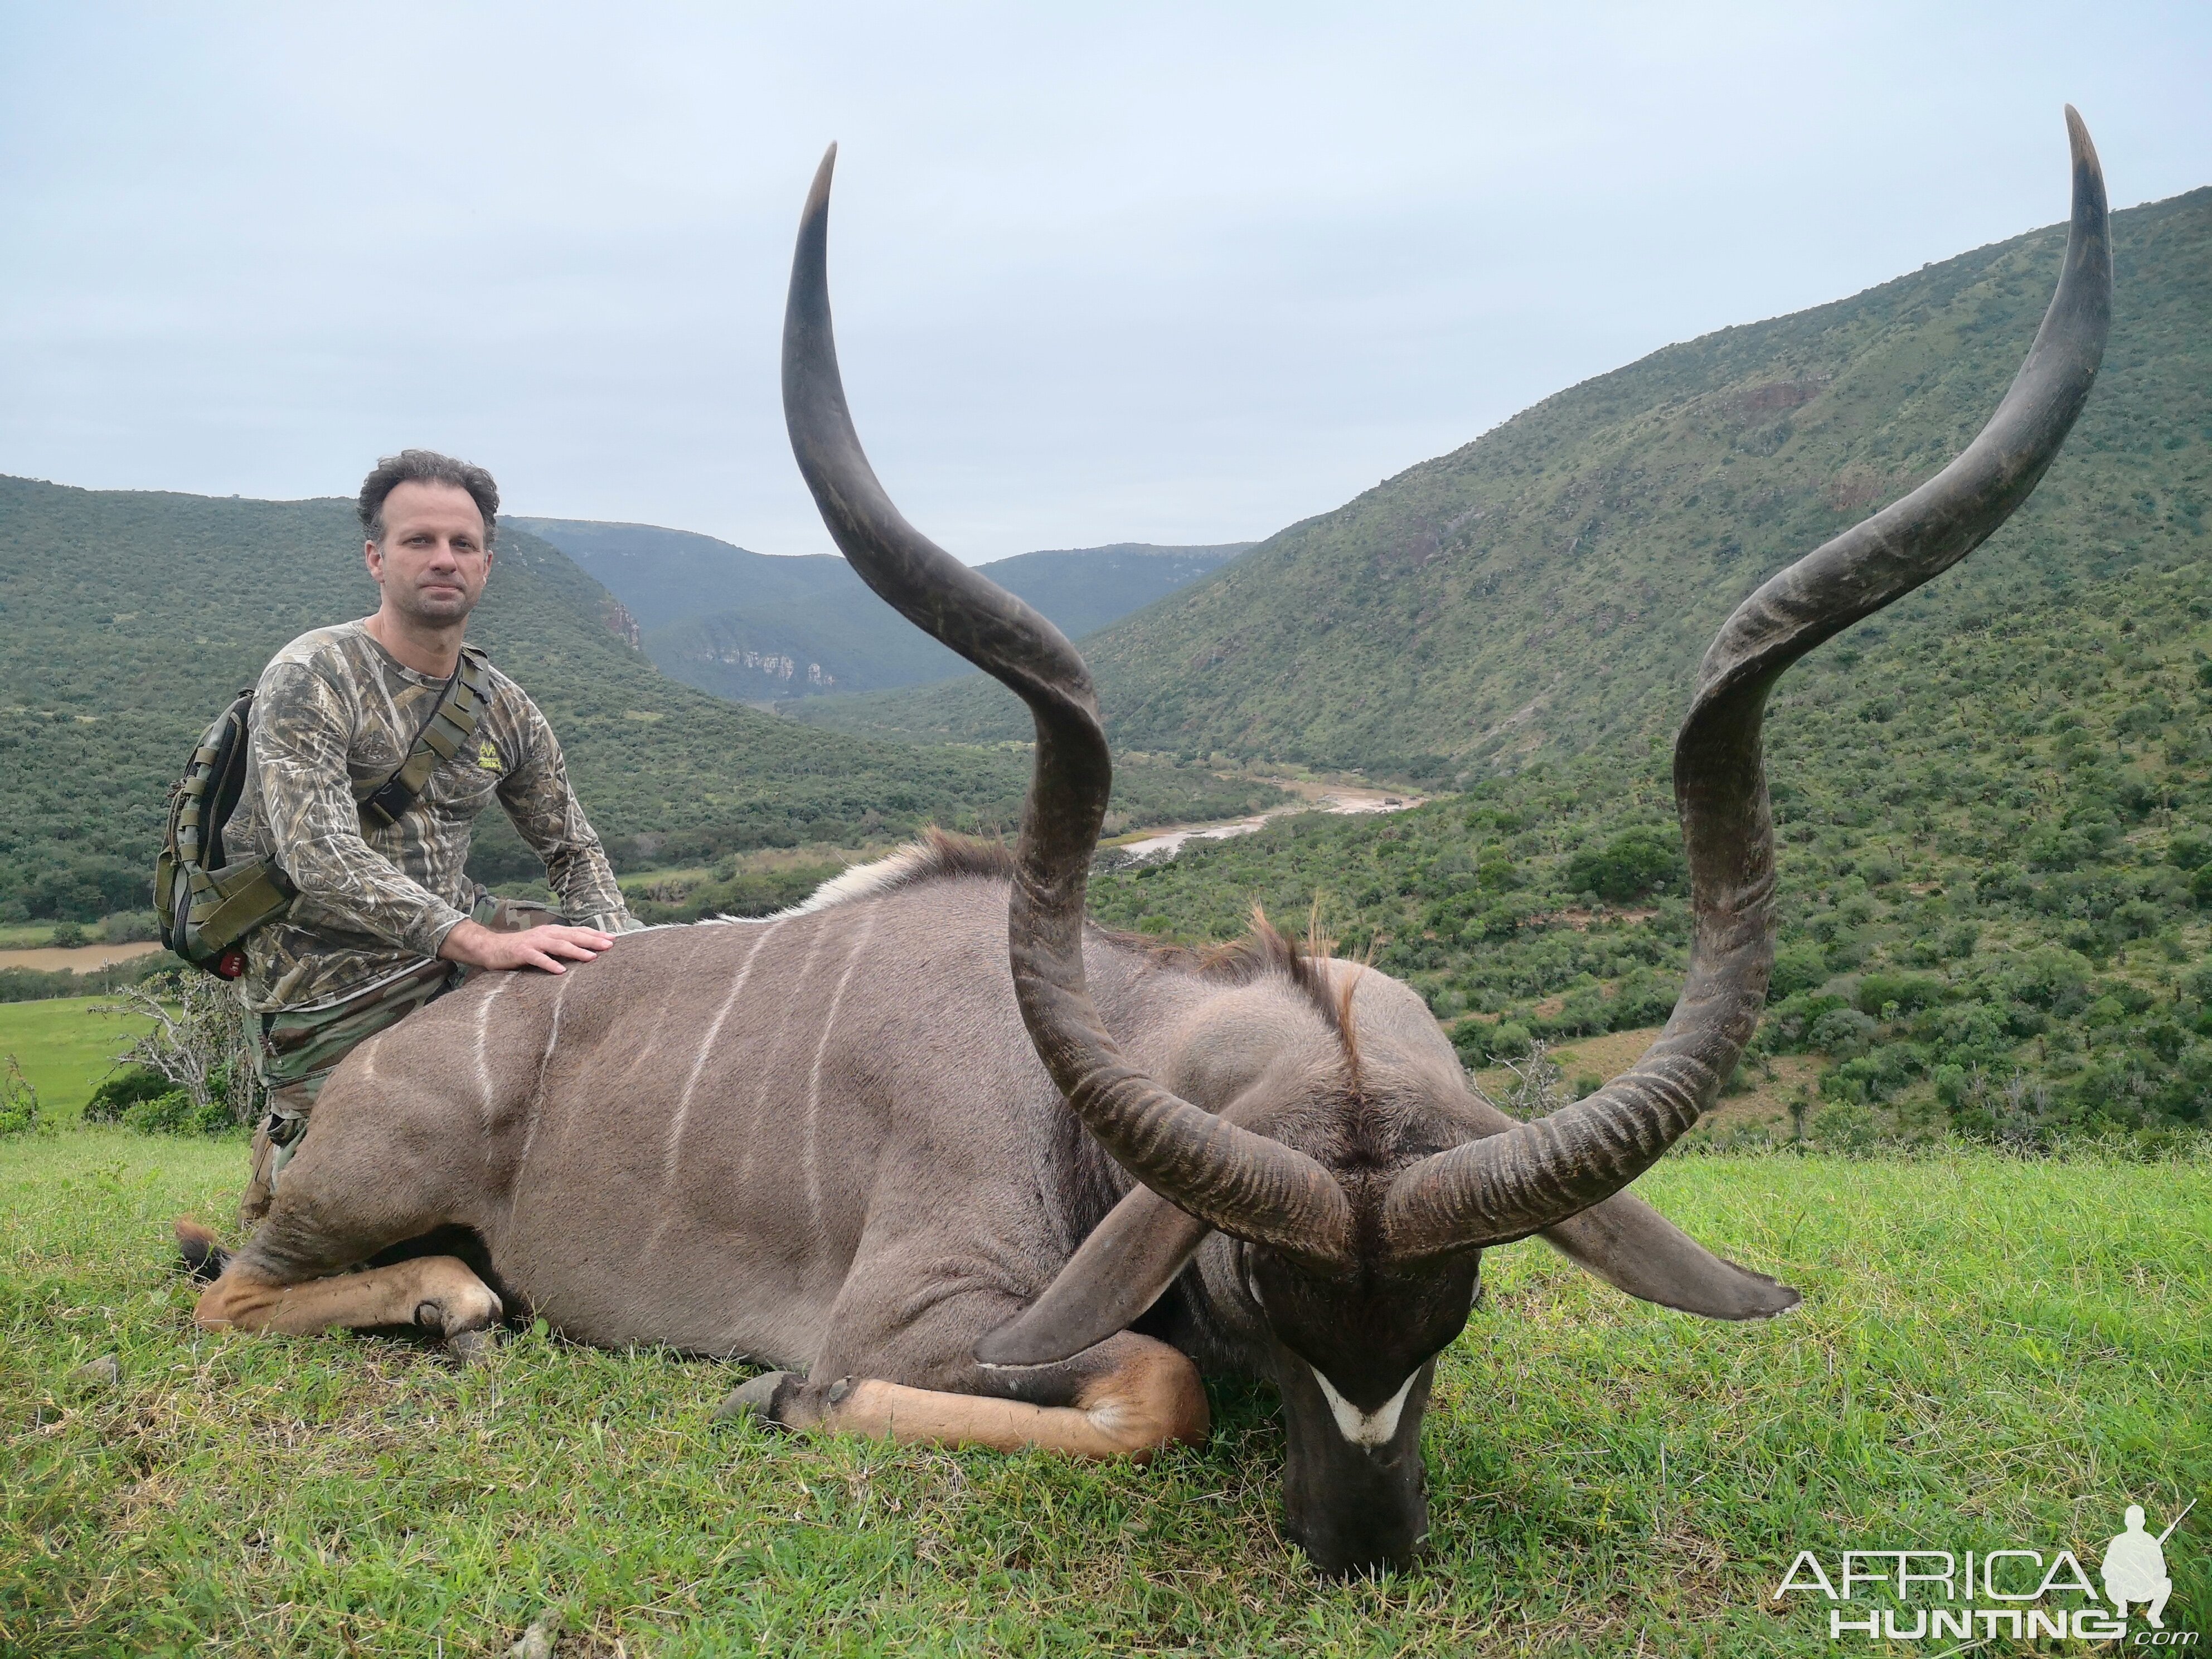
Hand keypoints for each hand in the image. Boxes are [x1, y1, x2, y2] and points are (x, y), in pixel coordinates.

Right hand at [438, 919, 615, 974]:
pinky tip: (561, 970)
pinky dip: (550, 963)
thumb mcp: (544, 945)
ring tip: (591, 957)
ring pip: (559, 945)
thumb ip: (561, 946)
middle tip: (610, 945)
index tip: (614, 939)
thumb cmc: (523, 949)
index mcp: (553, 931)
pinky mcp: (522, 952)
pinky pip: (538, 959)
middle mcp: (546, 934)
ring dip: (576, 951)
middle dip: (592, 940)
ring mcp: (534, 942)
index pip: (578, 931)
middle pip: (573, 936)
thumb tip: (584, 951)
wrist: (493, 948)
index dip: (596, 934)